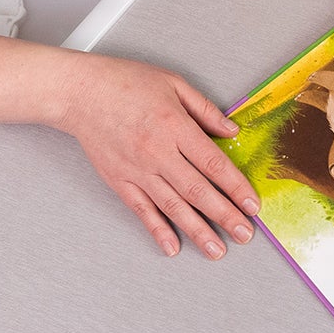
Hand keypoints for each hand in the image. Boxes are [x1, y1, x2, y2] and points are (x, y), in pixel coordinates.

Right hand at [52, 52, 260, 258]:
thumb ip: (205, 109)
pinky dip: (158, 230)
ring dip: (198, 231)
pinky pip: (142, 210)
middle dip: (225, 216)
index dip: (236, 187)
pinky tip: (172, 246)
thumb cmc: (126, 82)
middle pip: (198, 191)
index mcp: (175, 126)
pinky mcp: (119, 181)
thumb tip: (232, 130)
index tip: (252, 204)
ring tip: (216, 250)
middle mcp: (158, 153)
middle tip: (245, 234)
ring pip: (173, 207)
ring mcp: (137, 170)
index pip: (213, 164)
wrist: (81, 92)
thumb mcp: (174, 84)